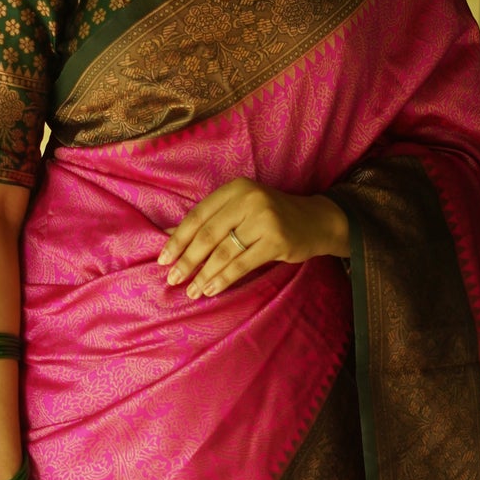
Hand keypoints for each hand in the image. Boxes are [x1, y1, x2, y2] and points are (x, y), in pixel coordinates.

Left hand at [158, 178, 349, 298]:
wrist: (316, 221)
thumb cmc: (270, 217)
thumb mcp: (240, 210)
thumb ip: (210, 221)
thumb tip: (169, 237)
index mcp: (236, 189)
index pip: (198, 216)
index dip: (178, 239)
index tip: (163, 259)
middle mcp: (249, 199)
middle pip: (208, 235)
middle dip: (187, 260)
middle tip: (172, 279)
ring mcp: (264, 219)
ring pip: (223, 252)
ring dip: (204, 274)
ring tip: (191, 291)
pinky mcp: (277, 240)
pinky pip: (242, 264)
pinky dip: (224, 279)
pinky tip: (211, 290)